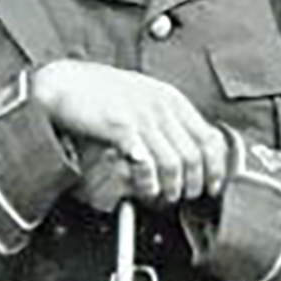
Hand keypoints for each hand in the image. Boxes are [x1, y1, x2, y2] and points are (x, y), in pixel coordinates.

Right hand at [32, 59, 226, 204]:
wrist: (65, 83)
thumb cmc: (99, 92)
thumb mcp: (143, 97)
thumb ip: (166, 118)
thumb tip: (186, 147)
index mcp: (171, 99)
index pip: (210, 138)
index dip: (216, 168)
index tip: (213, 185)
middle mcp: (162, 107)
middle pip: (195, 156)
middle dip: (194, 184)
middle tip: (185, 196)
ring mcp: (143, 117)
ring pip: (175, 164)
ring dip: (171, 188)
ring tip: (162, 196)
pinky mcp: (122, 129)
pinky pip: (146, 164)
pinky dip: (148, 183)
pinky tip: (143, 187)